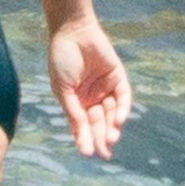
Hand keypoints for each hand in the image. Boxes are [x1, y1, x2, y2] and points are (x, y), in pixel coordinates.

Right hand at [48, 18, 131, 159]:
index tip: (88, 153)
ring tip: (110, 138)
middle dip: (100, 137)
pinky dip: (121, 110)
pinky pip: (122, 98)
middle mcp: (92, 98)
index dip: (85, 139)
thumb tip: (80, 134)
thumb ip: (73, 111)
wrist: (72, 32)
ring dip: (111, 127)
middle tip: (104, 152)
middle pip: (99, 122)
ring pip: (111, 114)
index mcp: (76, 102)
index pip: (83, 125)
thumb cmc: (62, 59)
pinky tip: (118, 121)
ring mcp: (105, 88)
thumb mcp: (63, 89)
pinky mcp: (118, 78)